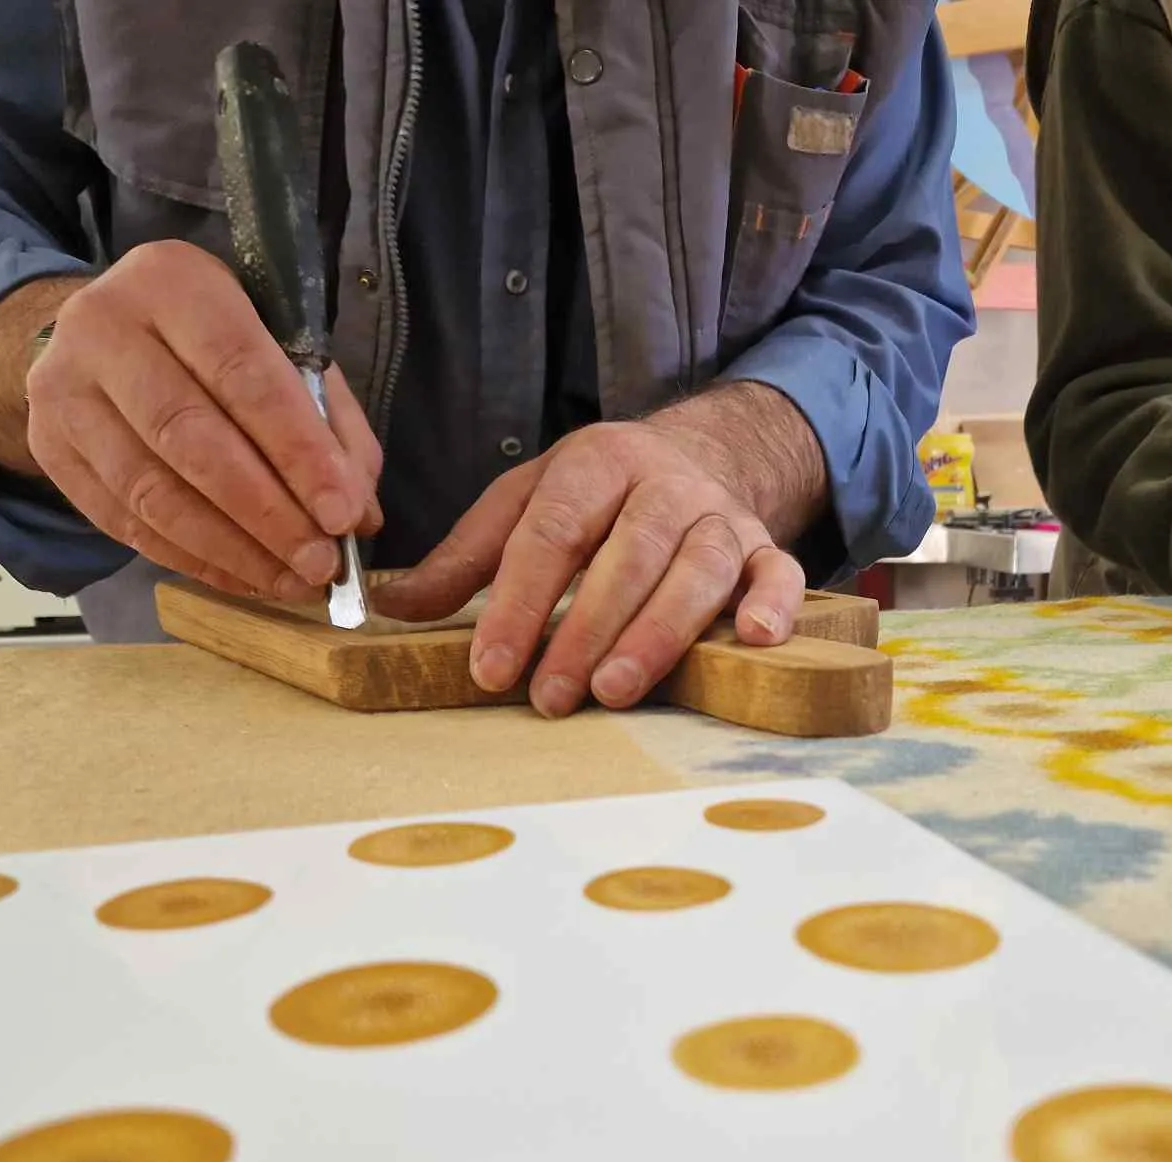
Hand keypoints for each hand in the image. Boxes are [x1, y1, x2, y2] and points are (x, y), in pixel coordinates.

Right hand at [17, 243, 382, 600]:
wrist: (102, 336)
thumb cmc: (215, 343)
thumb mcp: (282, 349)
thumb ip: (329, 423)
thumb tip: (356, 513)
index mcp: (174, 280)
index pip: (242, 372)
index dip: (296, 451)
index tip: (341, 515)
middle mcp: (104, 326)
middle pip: (190, 437)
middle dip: (265, 513)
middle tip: (320, 563)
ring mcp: (62, 389)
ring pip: (150, 490)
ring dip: (230, 549)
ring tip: (289, 581)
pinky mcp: (48, 447)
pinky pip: (122, 521)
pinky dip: (190, 558)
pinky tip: (241, 577)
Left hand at [377, 387, 821, 717]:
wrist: (702, 453)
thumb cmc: (601, 494)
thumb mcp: (527, 502)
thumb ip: (466, 558)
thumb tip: (390, 606)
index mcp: (597, 463)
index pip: (552, 532)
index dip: (518, 603)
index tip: (492, 668)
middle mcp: (665, 485)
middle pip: (626, 555)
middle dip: (584, 630)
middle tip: (552, 697)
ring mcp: (721, 517)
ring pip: (697, 569)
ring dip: (659, 632)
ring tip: (617, 689)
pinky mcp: (767, 549)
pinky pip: (781, 575)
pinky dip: (774, 606)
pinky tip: (753, 640)